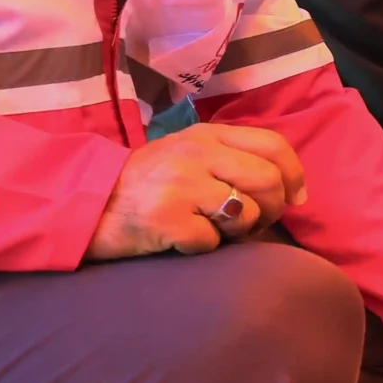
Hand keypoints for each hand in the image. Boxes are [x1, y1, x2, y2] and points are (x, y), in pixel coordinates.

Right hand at [88, 124, 306, 260]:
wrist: (87, 204)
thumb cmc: (146, 184)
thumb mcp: (187, 155)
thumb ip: (232, 159)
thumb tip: (289, 187)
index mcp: (206, 134)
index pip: (273, 145)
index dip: (294, 175)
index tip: (296, 198)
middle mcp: (196, 153)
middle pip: (268, 181)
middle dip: (273, 210)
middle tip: (254, 224)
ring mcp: (180, 184)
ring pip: (245, 212)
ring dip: (238, 231)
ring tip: (214, 229)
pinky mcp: (166, 218)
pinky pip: (211, 241)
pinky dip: (202, 247)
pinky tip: (181, 239)